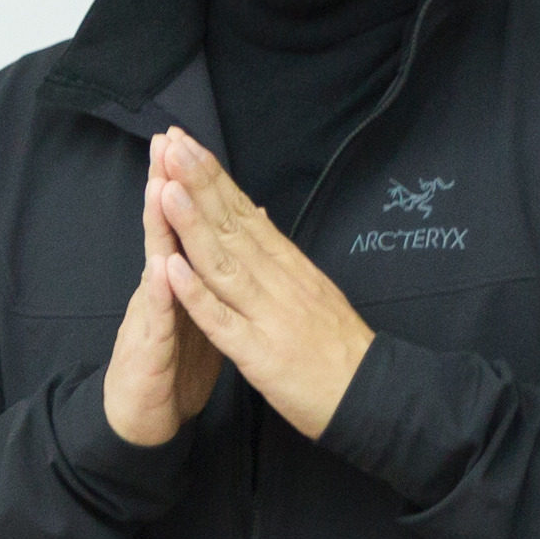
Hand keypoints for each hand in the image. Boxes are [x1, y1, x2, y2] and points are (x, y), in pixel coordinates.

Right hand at [103, 140, 226, 447]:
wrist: (143, 418)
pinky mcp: (149, 352)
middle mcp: (160, 290)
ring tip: (159, 188)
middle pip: (163, 230)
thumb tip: (229, 233)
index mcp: (178, 278)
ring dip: (156, 228)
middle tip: (165, 143)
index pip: (183, 221)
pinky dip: (161, 295)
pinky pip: (158, 322)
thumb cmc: (171, 363)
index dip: (187, 183)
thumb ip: (208, 272)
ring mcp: (151, 318)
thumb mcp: (197, 310)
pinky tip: (162, 269)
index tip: (188, 139)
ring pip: (155, 266)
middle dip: (164, 186)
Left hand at [149, 130, 378, 441]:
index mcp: (288, 264)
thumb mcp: (312, 287)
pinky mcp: (260, 354)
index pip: (243, 211)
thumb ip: (279, 253)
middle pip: (230, 226)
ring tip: (167, 189)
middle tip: (171, 145)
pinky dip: (197, 296)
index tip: (186, 144)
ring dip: (192, 226)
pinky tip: (174, 270)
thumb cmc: (337, 346)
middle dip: (198, 184)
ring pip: (224, 263)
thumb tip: (253, 213)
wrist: (372, 395)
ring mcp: (268, 315)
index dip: (212, 177)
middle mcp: (278, 280)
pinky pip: (223, 322)